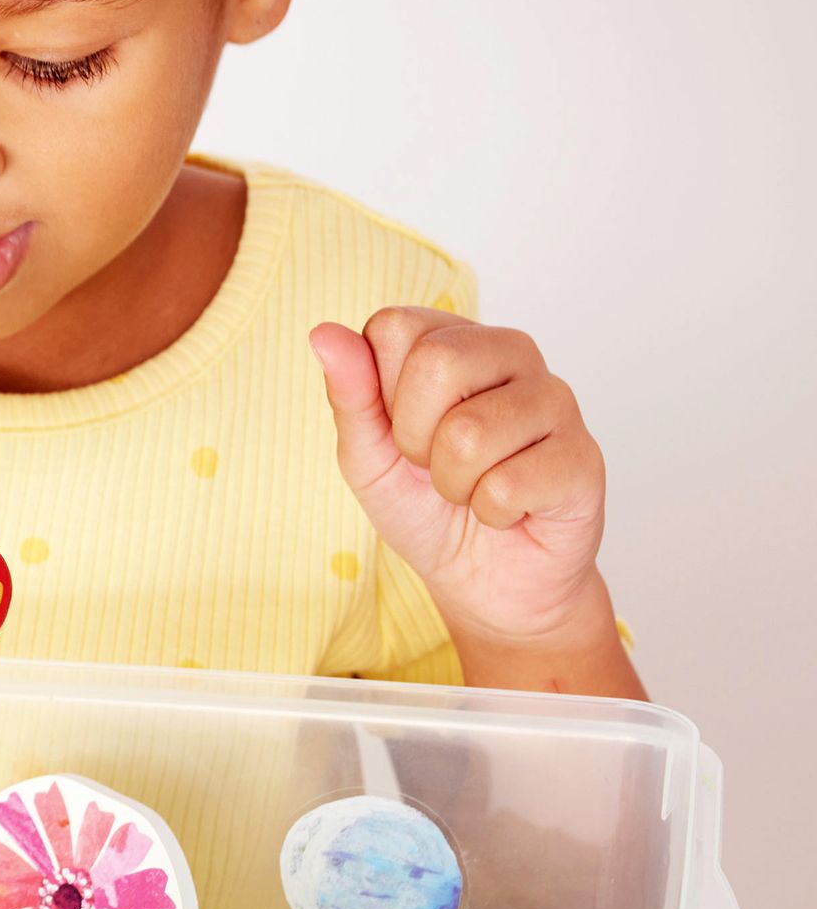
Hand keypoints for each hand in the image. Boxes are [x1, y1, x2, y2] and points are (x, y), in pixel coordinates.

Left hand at [309, 307, 618, 660]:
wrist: (487, 581)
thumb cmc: (425, 507)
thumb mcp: (366, 455)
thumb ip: (349, 394)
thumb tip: (324, 333)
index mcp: (452, 339)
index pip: (395, 327)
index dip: (381, 394)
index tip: (401, 430)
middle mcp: (510, 352)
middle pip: (437, 362)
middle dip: (414, 437)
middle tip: (435, 464)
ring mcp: (554, 399)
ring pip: (470, 431)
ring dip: (453, 483)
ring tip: (472, 488)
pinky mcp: (583, 454)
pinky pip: (508, 483)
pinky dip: (491, 513)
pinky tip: (509, 509)